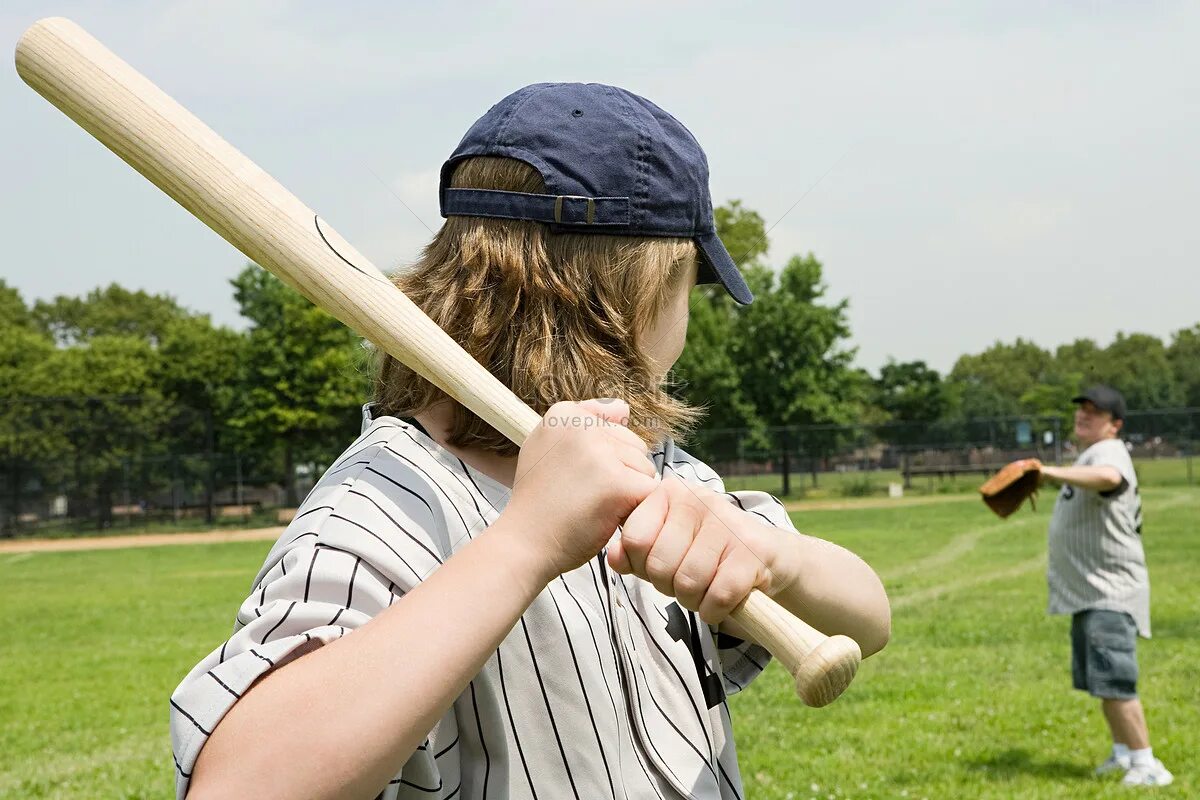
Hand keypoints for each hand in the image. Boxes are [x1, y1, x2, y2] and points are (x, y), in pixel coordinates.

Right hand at [501, 399, 657, 578]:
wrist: (524, 544)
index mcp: (563, 413)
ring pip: (644, 469)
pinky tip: (606, 517)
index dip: (603, 457)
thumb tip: (624, 408)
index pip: (614, 425)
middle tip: (584, 495)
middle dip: (620, 473)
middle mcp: (582, 425)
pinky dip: (635, 510)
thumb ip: (583, 423)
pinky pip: (649, 492)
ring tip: (593, 506)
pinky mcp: (619, 483)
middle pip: (633, 446)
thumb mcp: (547, 448)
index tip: (575, 475)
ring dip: (628, 493)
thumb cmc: (539, 503)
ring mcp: (601, 453)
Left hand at [607, 477, 777, 624]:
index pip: (634, 539)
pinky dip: (716, 610)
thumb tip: (613, 557)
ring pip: (687, 583)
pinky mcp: (751, 551)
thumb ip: (634, 551)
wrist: (767, 556)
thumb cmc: (705, 552)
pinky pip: (718, 596)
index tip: (658, 566)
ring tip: (705, 589)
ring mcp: (726, 524)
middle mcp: (697, 500)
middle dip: (668, 587)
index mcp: (669, 493)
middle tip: (686, 581)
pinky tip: (722, 601)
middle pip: (659, 566)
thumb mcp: (664, 545)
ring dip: (693, 601)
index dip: (641, 565)